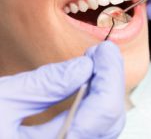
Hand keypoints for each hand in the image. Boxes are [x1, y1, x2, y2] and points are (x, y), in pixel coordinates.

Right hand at [0, 41, 124, 138]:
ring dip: (104, 90)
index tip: (104, 49)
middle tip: (101, 52)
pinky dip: (92, 103)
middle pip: (110, 121)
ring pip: (104, 127)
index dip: (110, 75)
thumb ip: (45, 85)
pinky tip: (85, 83)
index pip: (103, 111)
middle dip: (110, 80)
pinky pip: (91, 130)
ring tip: (95, 63)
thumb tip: (84, 66)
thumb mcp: (2, 101)